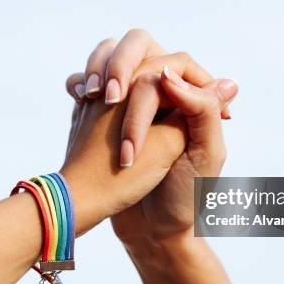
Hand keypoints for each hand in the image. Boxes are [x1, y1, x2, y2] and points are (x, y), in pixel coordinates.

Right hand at [64, 34, 237, 239]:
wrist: (152, 232)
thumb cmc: (184, 196)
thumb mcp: (204, 154)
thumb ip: (202, 109)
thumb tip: (174, 71)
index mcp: (192, 101)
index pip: (176, 64)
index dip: (160, 79)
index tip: (147, 109)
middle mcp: (163, 96)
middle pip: (138, 51)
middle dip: (120, 65)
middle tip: (108, 95)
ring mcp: (132, 105)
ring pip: (112, 63)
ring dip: (99, 69)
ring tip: (89, 95)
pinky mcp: (107, 119)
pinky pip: (90, 85)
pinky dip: (80, 84)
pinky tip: (79, 97)